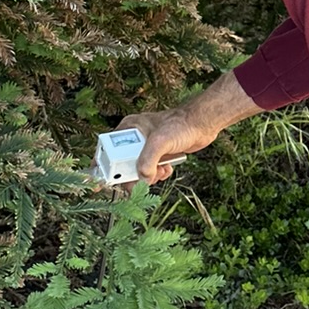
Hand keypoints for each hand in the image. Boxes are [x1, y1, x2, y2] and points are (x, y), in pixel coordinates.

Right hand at [112, 68, 260, 182]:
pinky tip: (167, 169)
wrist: (201, 125)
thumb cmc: (180, 125)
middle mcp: (135, 137)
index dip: (107, 165)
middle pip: (123, 163)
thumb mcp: (159, 142)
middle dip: (132, 175)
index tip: (107, 179)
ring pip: (139, 169)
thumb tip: (142, 179)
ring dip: (148, 176)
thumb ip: (147, 160)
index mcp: (129, 129)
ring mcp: (147, 146)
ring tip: (160, 172)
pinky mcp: (158, 153)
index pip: (110, 149)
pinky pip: (152, 169)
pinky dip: (158, 173)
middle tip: (139, 184)